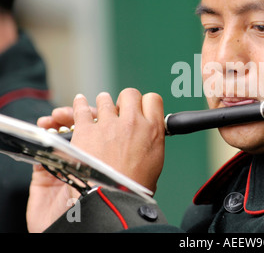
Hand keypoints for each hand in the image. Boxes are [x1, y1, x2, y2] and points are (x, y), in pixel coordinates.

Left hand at [27, 89, 165, 231]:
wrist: (113, 199)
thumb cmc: (134, 188)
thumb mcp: (155, 162)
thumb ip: (152, 142)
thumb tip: (149, 137)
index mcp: (153, 130)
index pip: (153, 99)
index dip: (146, 103)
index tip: (141, 108)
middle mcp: (132, 122)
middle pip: (130, 94)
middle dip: (125, 100)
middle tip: (121, 109)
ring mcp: (109, 125)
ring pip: (105, 99)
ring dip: (104, 102)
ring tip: (101, 106)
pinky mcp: (86, 130)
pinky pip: (81, 109)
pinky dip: (79, 105)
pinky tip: (79, 102)